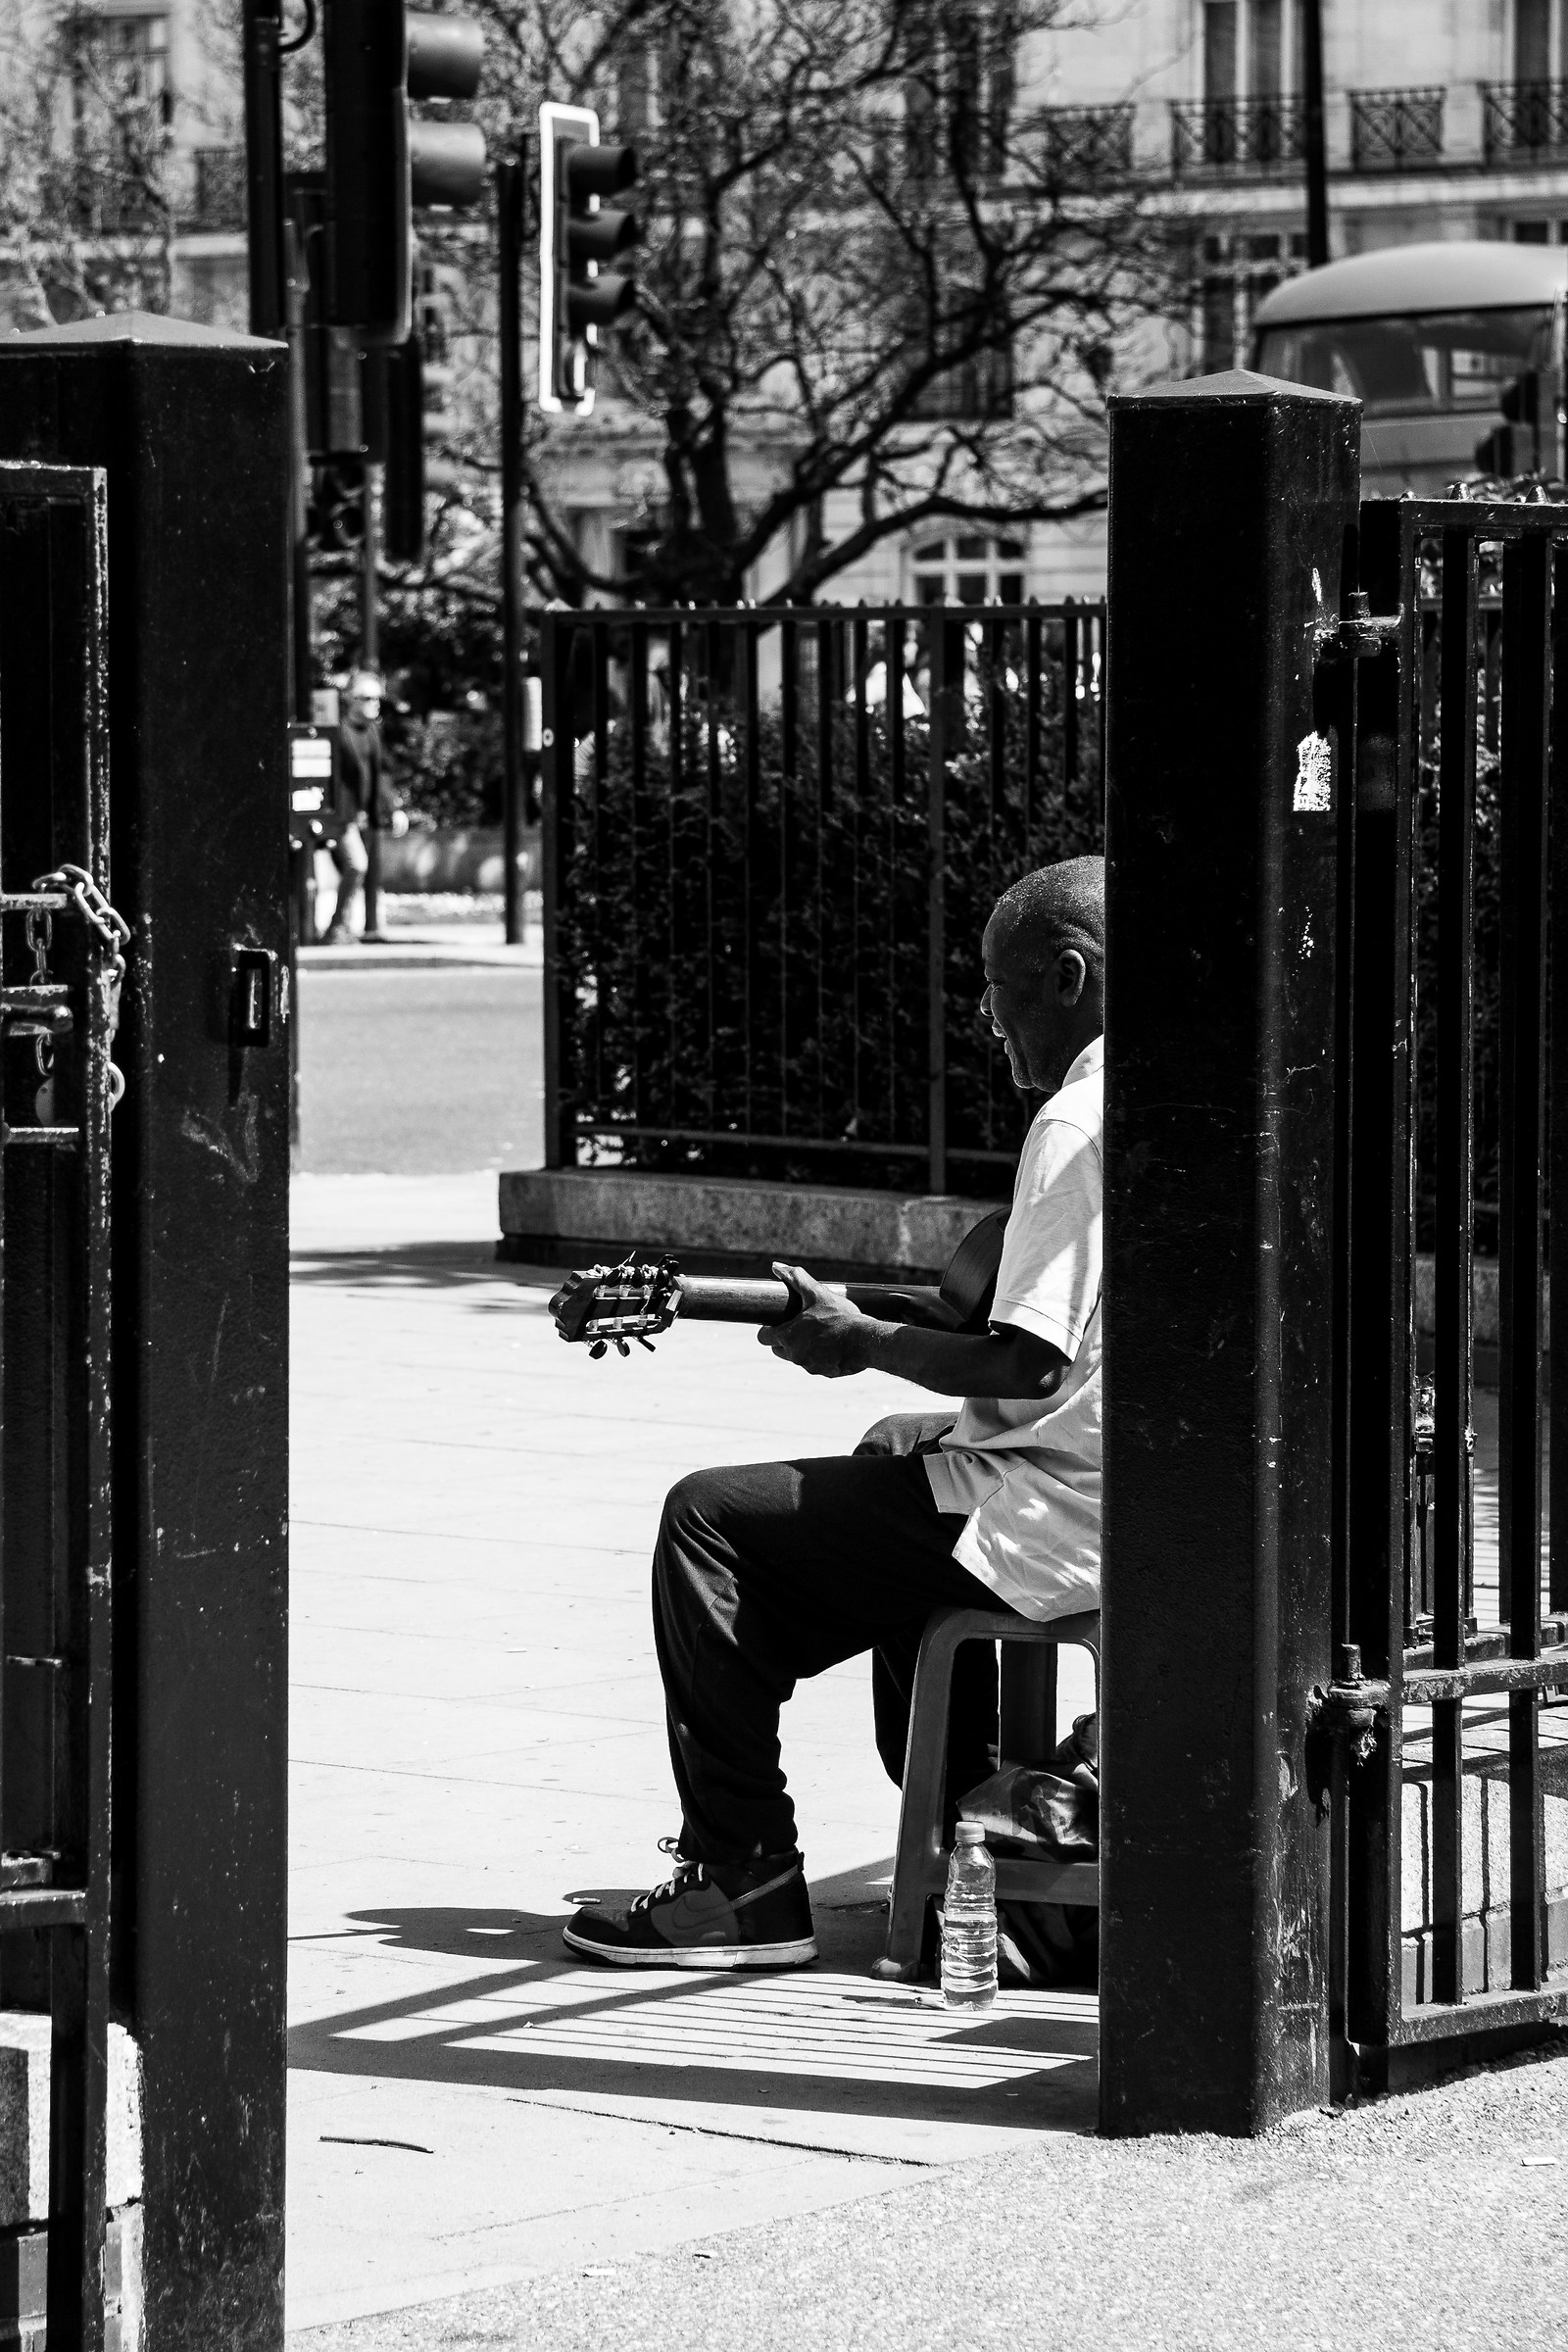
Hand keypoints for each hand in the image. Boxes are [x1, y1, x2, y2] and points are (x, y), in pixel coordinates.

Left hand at [760, 1264, 877, 1378]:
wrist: (865, 1340)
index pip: (763, 1337)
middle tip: (800, 1327)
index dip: (768, 1329)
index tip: (778, 1322)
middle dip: (785, 1340)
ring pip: (798, 1358)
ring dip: (804, 1349)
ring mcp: (809, 1366)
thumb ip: (796, 1278)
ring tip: (820, 1334)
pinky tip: (834, 1346)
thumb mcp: (817, 1292)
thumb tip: (776, 1267)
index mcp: (787, 1336)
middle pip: (778, 1350)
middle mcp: (794, 1354)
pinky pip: (817, 1366)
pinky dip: (821, 1358)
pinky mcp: (824, 1373)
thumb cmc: (840, 1316)